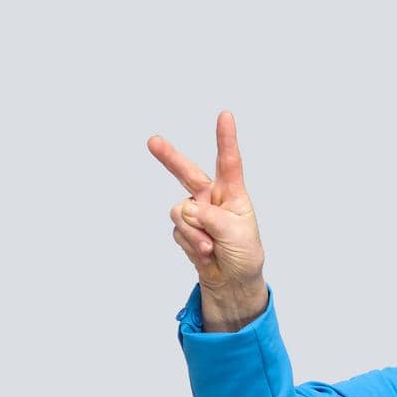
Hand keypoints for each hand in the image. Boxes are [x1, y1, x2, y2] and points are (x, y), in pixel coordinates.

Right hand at [147, 111, 265, 307]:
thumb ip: (211, 217)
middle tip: (153, 141)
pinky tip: (205, 253)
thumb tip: (185, 209)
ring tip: (211, 248)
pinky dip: (191, 244)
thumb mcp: (236, 234)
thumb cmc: (244, 254)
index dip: (226, 139)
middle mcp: (211, 198)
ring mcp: (195, 212)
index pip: (229, 162)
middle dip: (169, 158)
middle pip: (187, 173)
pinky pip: (179, 230)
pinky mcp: (184, 227)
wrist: (232, 280)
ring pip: (180, 212)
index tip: (226, 116)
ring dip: (195, 233)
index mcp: (232, 194)